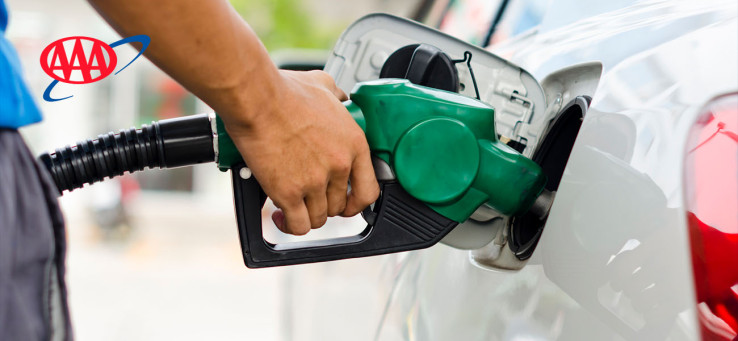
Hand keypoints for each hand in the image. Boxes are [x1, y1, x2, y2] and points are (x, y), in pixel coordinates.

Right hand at [222, 70, 378, 234]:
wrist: (257, 99)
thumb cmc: (284, 91)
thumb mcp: (324, 86)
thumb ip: (338, 97)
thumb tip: (340, 97)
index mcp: (353, 143)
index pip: (369, 190)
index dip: (356, 202)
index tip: (347, 203)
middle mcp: (339, 165)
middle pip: (339, 206)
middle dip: (325, 205)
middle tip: (310, 196)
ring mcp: (315, 181)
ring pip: (318, 218)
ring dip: (306, 214)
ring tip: (294, 205)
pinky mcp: (289, 192)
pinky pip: (298, 225)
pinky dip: (289, 225)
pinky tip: (281, 216)